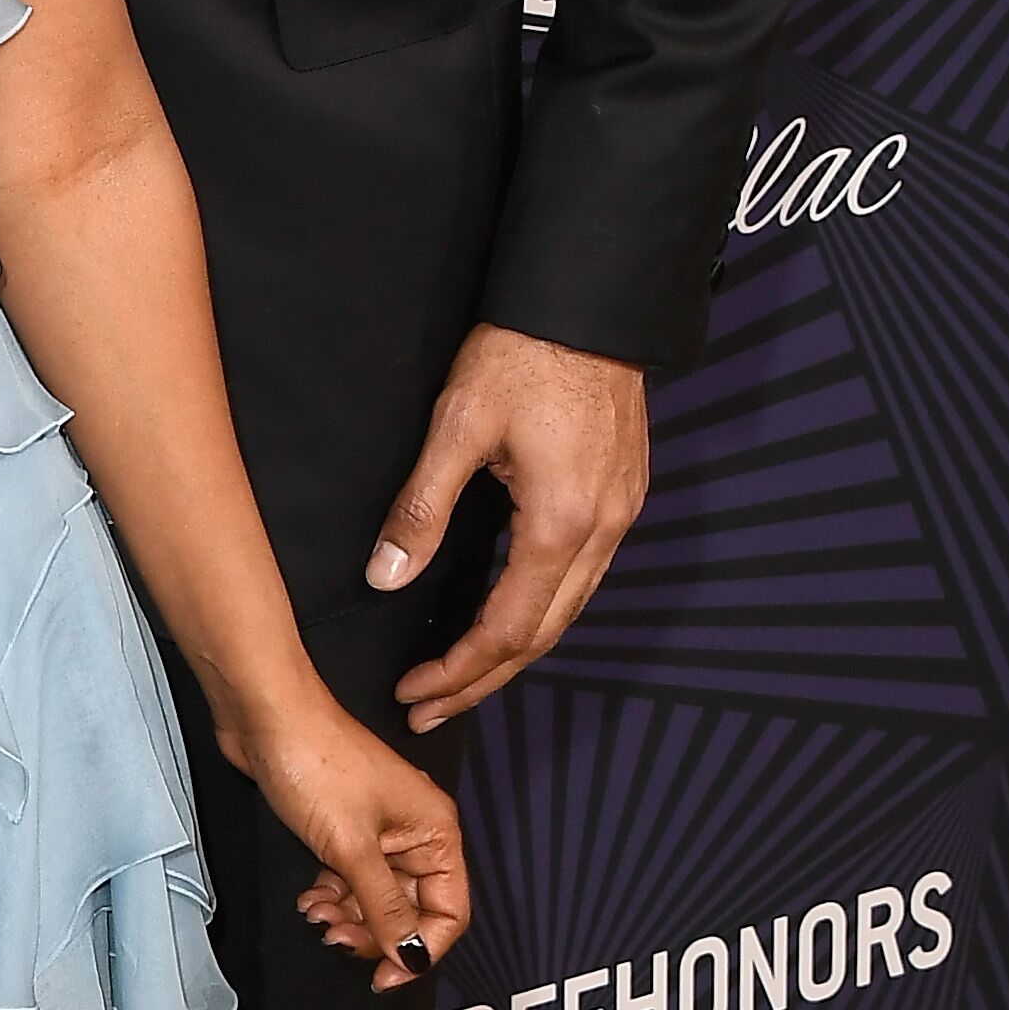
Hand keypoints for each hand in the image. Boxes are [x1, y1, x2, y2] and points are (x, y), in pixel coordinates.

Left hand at [249, 706, 470, 989]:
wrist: (266, 717)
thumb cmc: (317, 762)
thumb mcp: (352, 848)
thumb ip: (385, 907)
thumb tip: (411, 957)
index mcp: (435, 831)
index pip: (449, 910)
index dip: (421, 949)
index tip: (387, 975)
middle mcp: (414, 832)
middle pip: (411, 908)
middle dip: (375, 932)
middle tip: (338, 939)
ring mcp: (378, 830)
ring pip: (376, 897)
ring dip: (348, 916)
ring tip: (317, 915)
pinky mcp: (345, 827)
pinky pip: (350, 879)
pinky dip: (332, 895)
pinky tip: (310, 899)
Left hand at [370, 322, 648, 732]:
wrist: (592, 300)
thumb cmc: (523, 352)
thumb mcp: (458, 426)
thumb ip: (422, 509)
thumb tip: (385, 579)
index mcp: (560, 524)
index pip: (508, 630)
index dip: (459, 672)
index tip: (413, 693)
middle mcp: (601, 531)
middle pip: (544, 636)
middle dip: (484, 680)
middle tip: (429, 708)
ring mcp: (620, 515)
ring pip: (569, 611)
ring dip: (515, 651)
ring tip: (462, 677)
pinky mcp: (623, 495)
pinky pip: (584, 576)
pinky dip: (543, 610)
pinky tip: (508, 613)